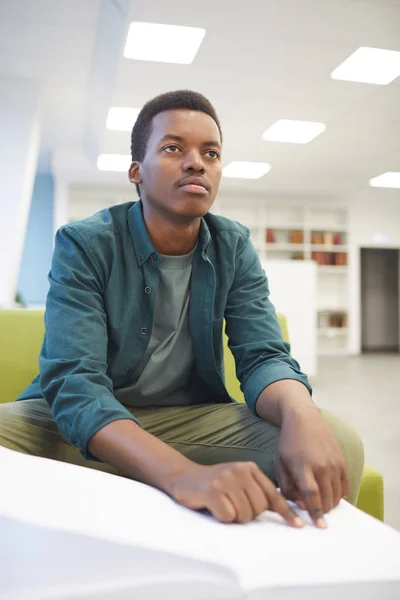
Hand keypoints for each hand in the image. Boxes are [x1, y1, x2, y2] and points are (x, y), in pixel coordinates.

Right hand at [168, 461, 303, 526]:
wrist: (184, 477)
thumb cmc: (216, 485)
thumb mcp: (239, 482)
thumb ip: (256, 492)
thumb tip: (279, 510)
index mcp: (250, 469)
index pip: (273, 494)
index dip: (286, 512)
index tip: (298, 526)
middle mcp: (240, 471)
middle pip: (258, 509)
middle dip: (247, 514)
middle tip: (232, 505)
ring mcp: (226, 479)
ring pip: (244, 514)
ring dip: (233, 516)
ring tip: (222, 504)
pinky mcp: (213, 490)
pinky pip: (228, 516)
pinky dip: (221, 517)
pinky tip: (213, 506)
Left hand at [276, 406, 349, 526]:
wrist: (305, 419)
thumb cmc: (289, 443)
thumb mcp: (280, 463)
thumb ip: (287, 487)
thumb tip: (300, 505)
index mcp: (302, 467)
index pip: (311, 495)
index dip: (315, 512)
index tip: (319, 525)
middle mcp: (320, 465)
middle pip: (326, 498)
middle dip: (322, 510)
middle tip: (316, 513)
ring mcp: (333, 463)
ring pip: (337, 494)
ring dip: (331, 504)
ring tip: (322, 503)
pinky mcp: (342, 461)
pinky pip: (345, 485)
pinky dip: (340, 494)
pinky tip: (331, 493)